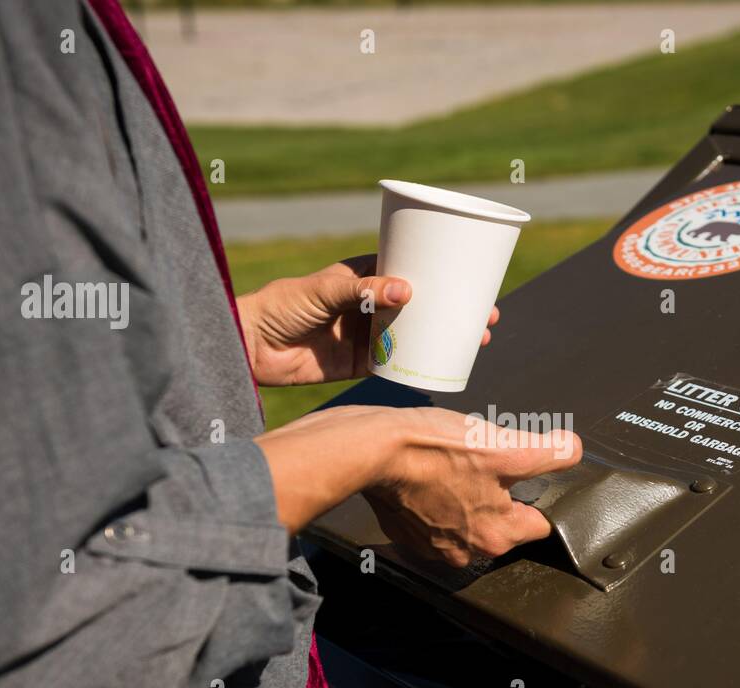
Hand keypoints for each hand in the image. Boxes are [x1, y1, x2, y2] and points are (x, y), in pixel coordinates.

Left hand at [238, 255, 500, 386]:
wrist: (251, 347)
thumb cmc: (281, 305)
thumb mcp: (324, 290)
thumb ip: (362, 290)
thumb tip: (407, 291)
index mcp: (365, 275)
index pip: (413, 269)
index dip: (444, 274)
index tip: (473, 279)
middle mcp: (372, 304)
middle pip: (425, 304)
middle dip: (457, 308)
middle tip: (488, 316)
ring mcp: (370, 334)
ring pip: (419, 334)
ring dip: (448, 337)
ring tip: (478, 340)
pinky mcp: (362, 364)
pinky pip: (400, 364)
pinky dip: (423, 365)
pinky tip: (448, 366)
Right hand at [254, 406, 581, 569]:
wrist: (370, 450)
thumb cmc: (434, 447)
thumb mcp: (503, 444)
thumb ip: (547, 452)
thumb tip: (573, 450)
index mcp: (496, 536)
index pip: (538, 524)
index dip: (540, 496)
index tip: (533, 478)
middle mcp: (466, 552)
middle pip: (501, 523)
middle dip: (499, 495)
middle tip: (486, 463)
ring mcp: (432, 546)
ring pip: (466, 520)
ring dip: (466, 497)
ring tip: (455, 467)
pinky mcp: (406, 533)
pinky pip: (433, 518)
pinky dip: (435, 499)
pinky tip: (430, 474)